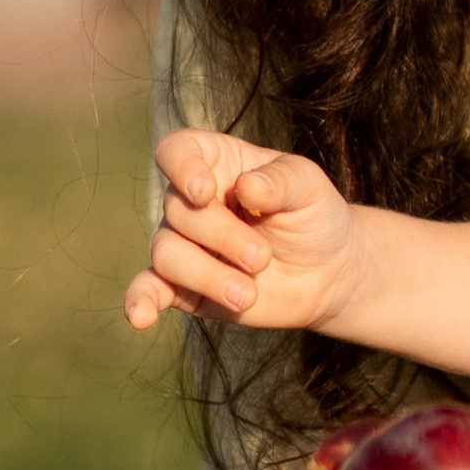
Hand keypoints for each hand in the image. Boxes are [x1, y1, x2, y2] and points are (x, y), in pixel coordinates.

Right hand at [125, 129, 361, 336]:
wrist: (329, 273)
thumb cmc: (314, 217)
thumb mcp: (310, 187)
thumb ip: (283, 180)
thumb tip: (247, 187)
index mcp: (217, 163)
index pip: (177, 151)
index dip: (182, 168)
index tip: (205, 192)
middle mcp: (190, 201)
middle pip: (177, 210)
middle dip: (221, 236)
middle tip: (262, 258)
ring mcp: (184, 243)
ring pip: (166, 253)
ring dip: (207, 275)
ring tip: (248, 294)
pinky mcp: (184, 286)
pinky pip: (150, 289)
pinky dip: (141, 302)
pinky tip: (140, 317)